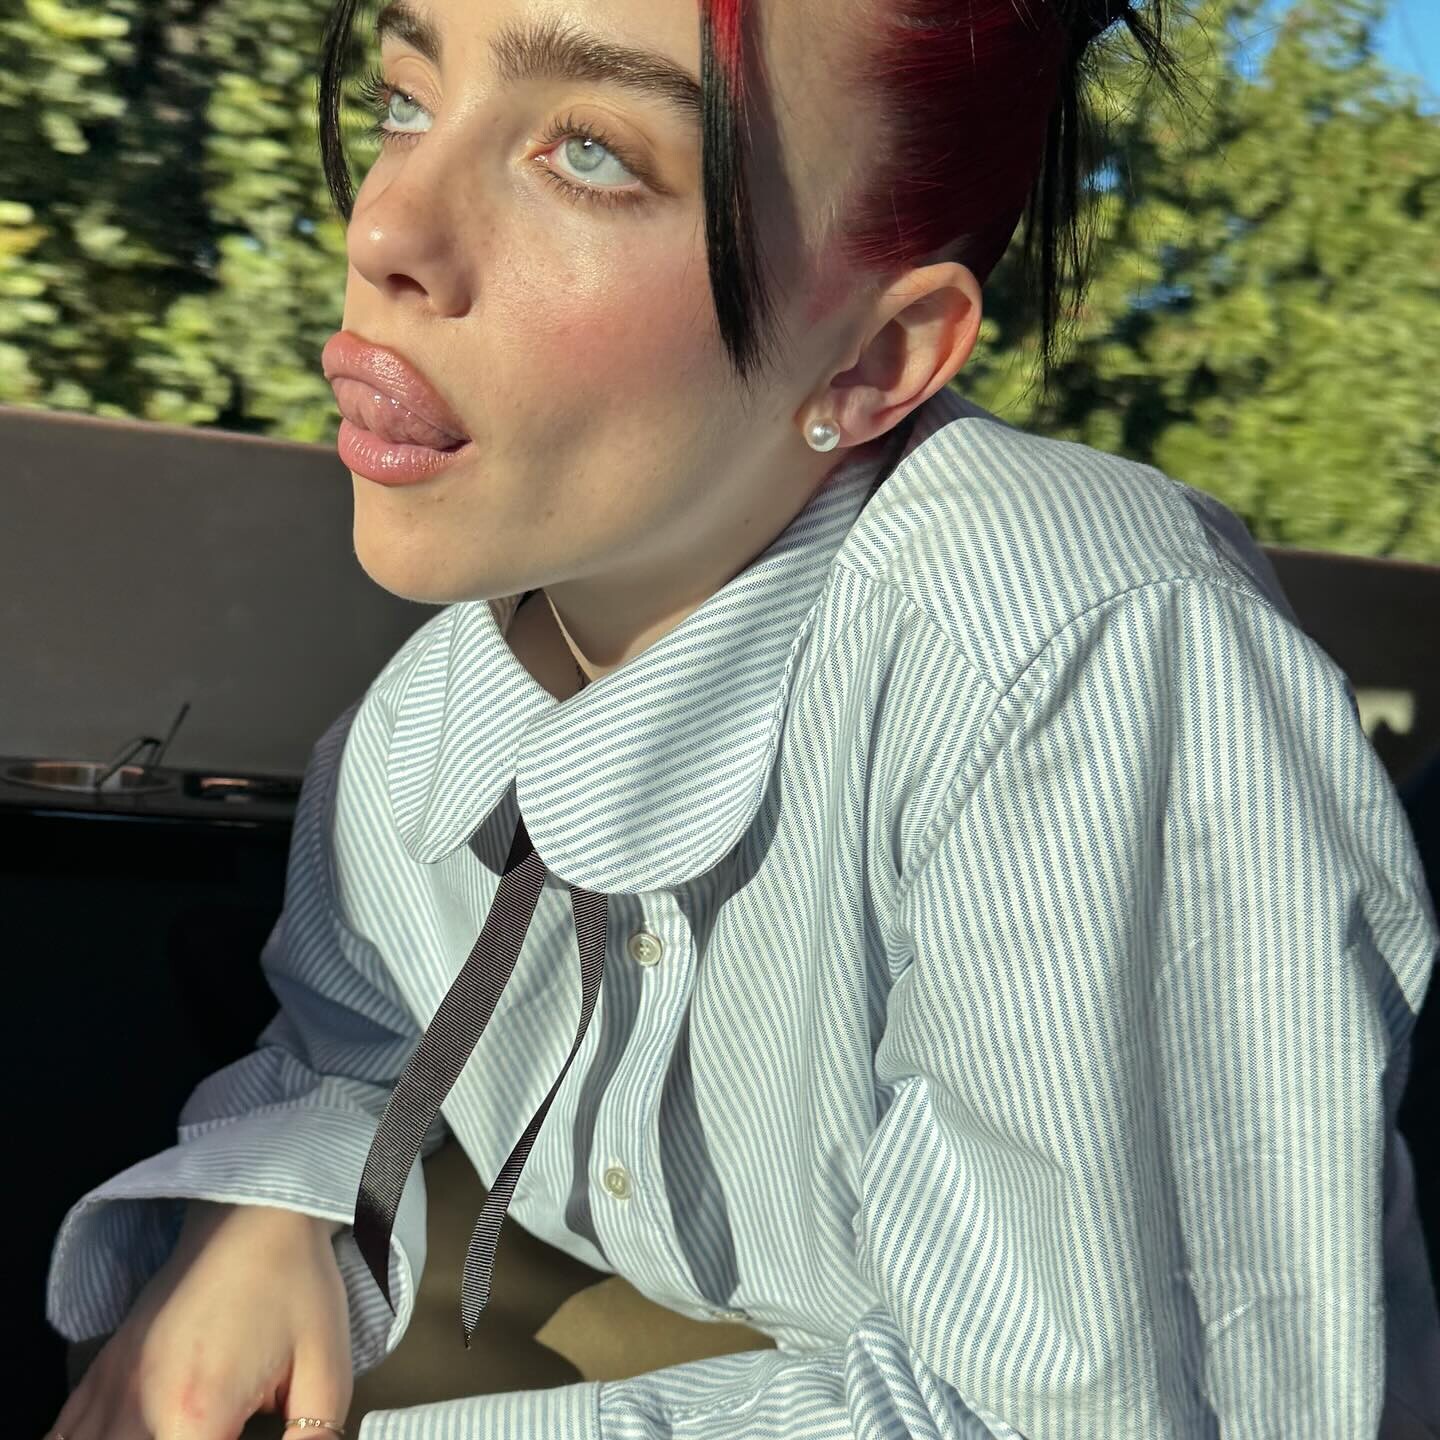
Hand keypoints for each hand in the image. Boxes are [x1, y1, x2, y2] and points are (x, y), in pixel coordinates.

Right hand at [46, 1201, 352, 1439]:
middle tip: (224, 1430)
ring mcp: (110, 1391)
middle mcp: (138, 1410)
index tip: (250, 1438)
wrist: (254, 1214)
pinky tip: (117, 1438)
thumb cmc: (293, 1284)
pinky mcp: (102, 1373)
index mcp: (196, 1415)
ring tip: (189, 1430)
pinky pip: (64, 1435)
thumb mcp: (326, 1368)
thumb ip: (313, 1437)